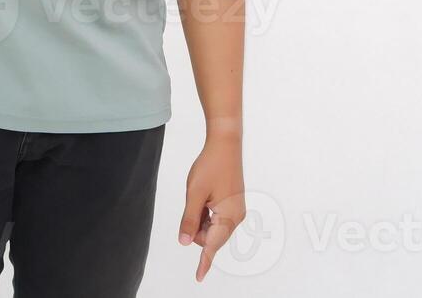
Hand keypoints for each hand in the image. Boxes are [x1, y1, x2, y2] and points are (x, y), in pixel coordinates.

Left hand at [177, 134, 246, 282]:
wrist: (225, 145)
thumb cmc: (210, 166)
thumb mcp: (194, 194)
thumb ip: (189, 220)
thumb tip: (185, 242)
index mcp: (228, 217)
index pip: (212, 245)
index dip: (203, 262)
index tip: (198, 277)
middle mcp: (236, 217)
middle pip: (210, 236)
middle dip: (197, 227)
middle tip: (194, 202)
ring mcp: (236, 211)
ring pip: (212, 227)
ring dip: (201, 218)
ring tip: (201, 196)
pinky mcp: (233, 205)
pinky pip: (216, 219)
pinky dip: (206, 213)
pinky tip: (205, 196)